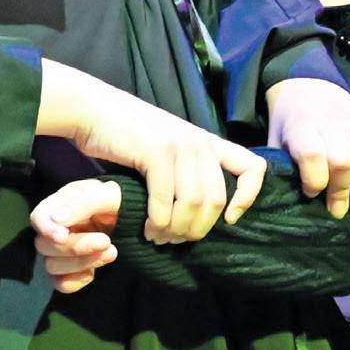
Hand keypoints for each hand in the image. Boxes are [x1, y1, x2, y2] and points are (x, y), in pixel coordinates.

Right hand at [29, 179, 124, 293]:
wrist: (141, 222)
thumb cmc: (123, 202)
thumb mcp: (109, 195)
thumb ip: (83, 203)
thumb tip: (56, 219)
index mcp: (62, 204)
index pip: (38, 217)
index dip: (46, 228)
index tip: (62, 235)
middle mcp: (57, 229)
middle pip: (44, 245)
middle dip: (76, 247)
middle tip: (107, 242)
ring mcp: (61, 251)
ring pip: (52, 266)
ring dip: (81, 263)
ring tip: (111, 252)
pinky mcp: (70, 270)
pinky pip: (60, 283)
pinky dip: (76, 281)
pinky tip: (93, 273)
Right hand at [47, 68, 267, 244]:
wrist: (95, 110)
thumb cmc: (128, 138)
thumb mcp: (169, 152)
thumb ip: (188, 174)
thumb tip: (197, 216)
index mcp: (210, 143)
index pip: (254, 168)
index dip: (248, 198)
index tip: (229, 219)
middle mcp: (201, 143)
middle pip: (217, 200)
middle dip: (197, 229)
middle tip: (176, 240)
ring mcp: (180, 145)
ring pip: (193, 202)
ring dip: (176, 228)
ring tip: (159, 237)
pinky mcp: (157, 151)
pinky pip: (166, 197)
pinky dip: (158, 219)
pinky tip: (148, 227)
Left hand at [266, 76, 349, 217]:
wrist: (304, 87)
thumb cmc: (290, 125)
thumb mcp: (274, 142)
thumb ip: (280, 167)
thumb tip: (283, 201)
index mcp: (304, 127)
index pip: (313, 154)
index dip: (313, 181)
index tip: (310, 192)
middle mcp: (334, 122)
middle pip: (344, 158)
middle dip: (341, 189)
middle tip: (337, 207)